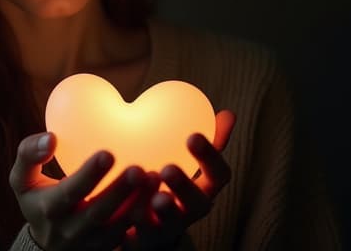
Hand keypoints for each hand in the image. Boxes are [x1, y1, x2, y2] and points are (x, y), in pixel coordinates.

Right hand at [9, 132, 159, 250]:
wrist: (47, 243)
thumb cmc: (36, 198)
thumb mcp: (21, 178)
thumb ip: (29, 154)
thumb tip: (50, 138)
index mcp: (49, 209)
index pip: (69, 193)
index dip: (88, 175)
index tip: (107, 153)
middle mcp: (71, 230)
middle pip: (99, 213)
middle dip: (120, 191)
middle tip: (139, 168)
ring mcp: (93, 243)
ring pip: (120, 227)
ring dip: (139, 203)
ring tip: (155, 177)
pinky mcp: (110, 249)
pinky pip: (132, 236)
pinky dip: (146, 217)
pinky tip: (161, 194)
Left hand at [123, 110, 236, 249]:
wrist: (144, 224)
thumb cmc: (169, 183)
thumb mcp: (187, 160)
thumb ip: (207, 140)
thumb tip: (230, 114)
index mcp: (204, 189)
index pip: (218, 175)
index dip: (209, 158)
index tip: (192, 136)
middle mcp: (190, 211)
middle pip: (197, 204)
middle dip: (184, 187)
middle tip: (168, 168)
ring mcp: (168, 229)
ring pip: (167, 223)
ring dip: (157, 205)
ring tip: (143, 185)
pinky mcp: (144, 242)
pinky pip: (138, 235)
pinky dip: (131, 219)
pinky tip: (121, 203)